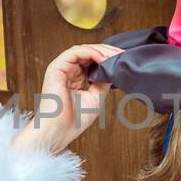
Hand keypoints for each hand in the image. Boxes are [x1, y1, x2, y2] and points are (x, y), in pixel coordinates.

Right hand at [9, 43, 123, 154]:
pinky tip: (102, 58)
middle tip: (122, 54)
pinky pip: (75, 52)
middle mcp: (69, 71)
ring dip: (101, 51)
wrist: (59, 130)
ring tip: (114, 56)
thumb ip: (103, 81)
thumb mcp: (96, 97)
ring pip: (83, 50)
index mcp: (76, 78)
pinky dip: (90, 52)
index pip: (93, 61)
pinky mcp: (56, 67)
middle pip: (89, 53)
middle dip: (107, 52)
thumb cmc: (73, 120)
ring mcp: (62, 68)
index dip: (108, 58)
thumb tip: (113, 69)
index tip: (123, 60)